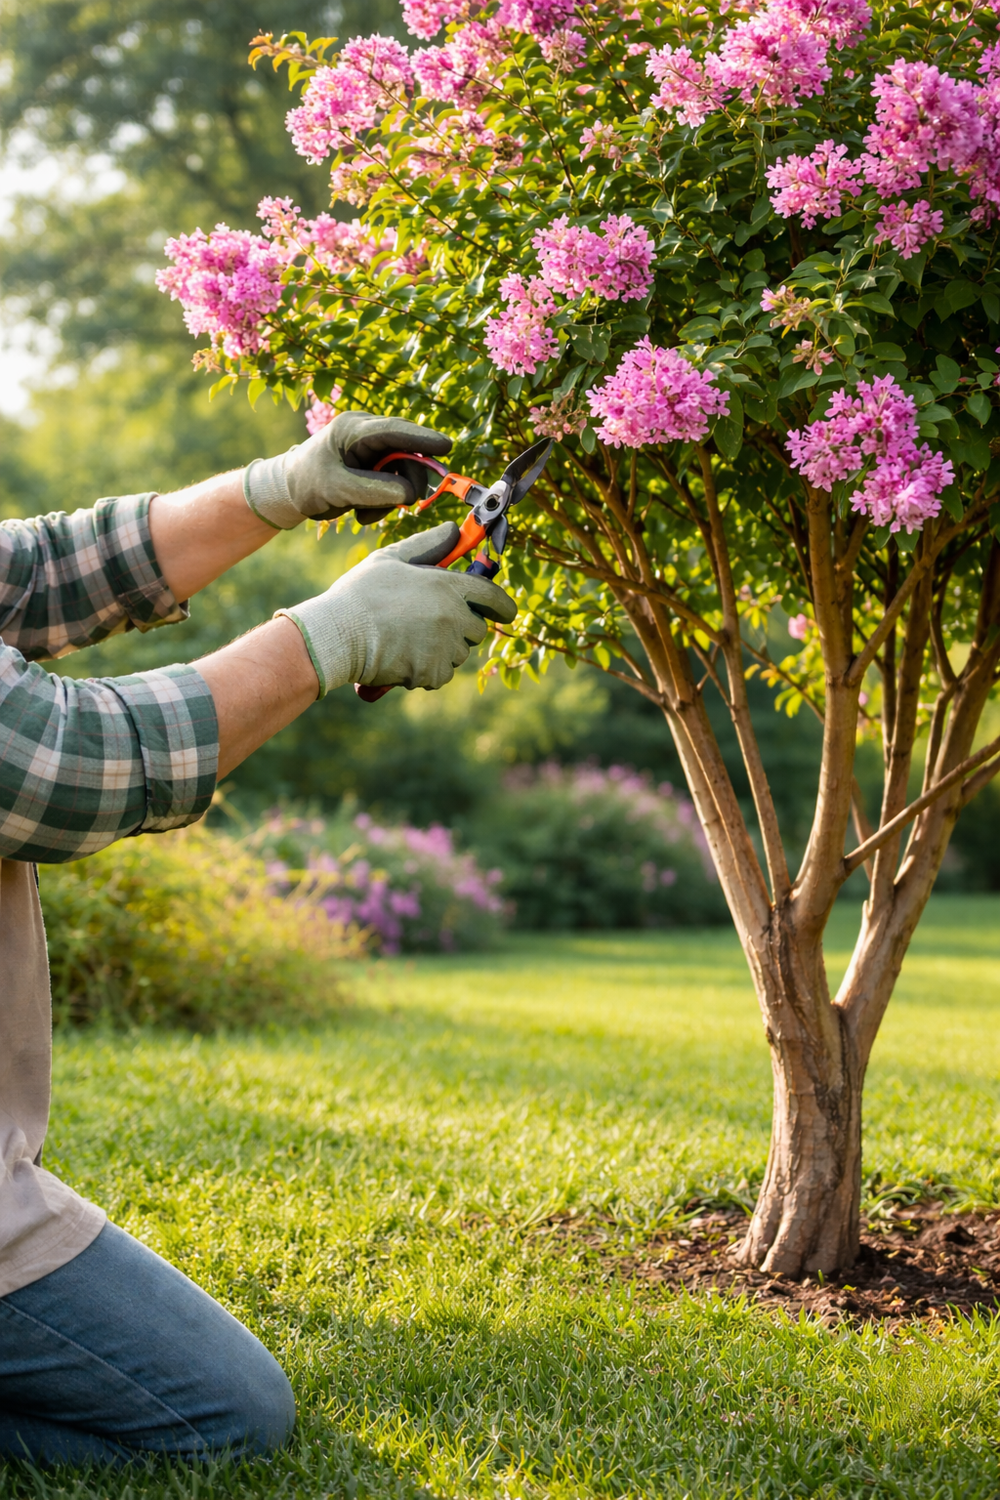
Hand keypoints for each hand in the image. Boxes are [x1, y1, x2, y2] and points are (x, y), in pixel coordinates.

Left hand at [243, 411, 451, 529]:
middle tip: (404, 505)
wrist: (289, 493)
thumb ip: (373, 491)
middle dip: (407, 482)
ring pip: (403, 474)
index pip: (395, 430)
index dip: (423, 438)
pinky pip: (394, 486)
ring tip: (364, 514)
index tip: (446, 447)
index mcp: (354, 430)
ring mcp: (372, 452)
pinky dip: (384, 504)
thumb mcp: (337, 489)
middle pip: (407, 455)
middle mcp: (367, 436)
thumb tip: (410, 493)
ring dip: (391, 500)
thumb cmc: (306, 484)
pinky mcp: (375, 468)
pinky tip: (362, 513)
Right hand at [275, 522, 516, 694]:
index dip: (503, 605)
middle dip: (461, 627)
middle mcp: (453, 617)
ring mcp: (445, 647)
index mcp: (447, 586)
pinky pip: (441, 674)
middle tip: (429, 623)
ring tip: (408, 639)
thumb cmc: (361, 593)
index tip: (507, 612)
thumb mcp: (392, 558)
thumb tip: (454, 531)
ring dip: (443, 649)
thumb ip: (428, 544)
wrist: (338, 634)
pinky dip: (427, 670)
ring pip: (458, 653)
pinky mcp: (432, 673)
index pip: (492, 596)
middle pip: (477, 629)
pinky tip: (403, 657)